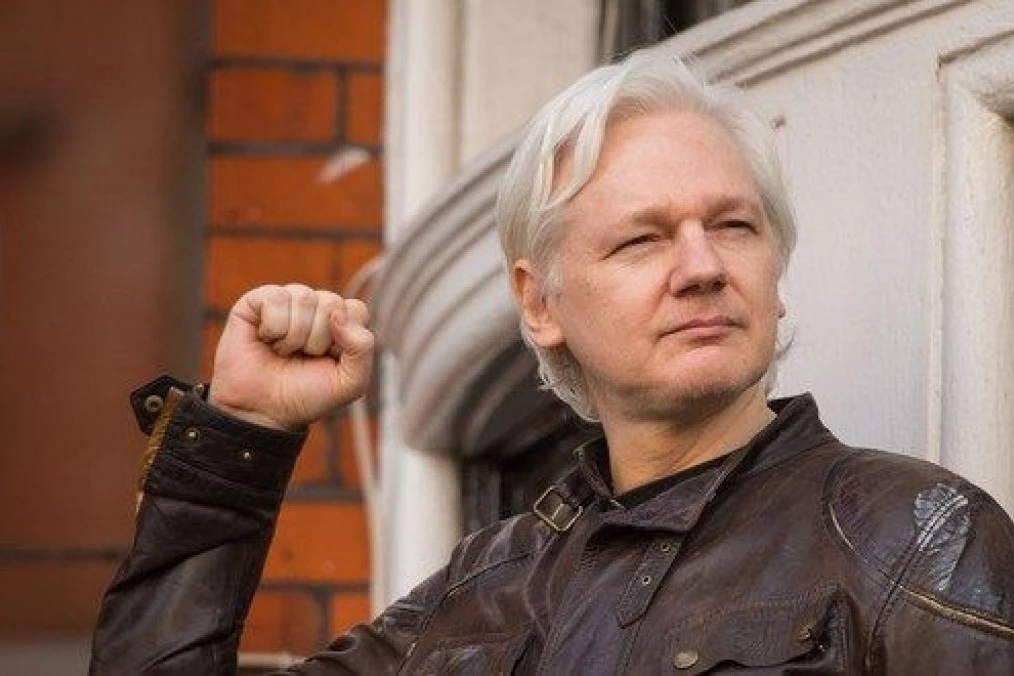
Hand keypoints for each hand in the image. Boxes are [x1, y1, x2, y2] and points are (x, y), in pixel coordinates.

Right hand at [208, 284, 374, 430]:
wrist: (263, 411)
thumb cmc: (306, 395)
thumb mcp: (350, 382)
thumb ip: (362, 348)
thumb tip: (338, 313)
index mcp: (340, 322)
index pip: (356, 309)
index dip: (344, 339)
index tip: (327, 359)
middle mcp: (314, 307)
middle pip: (331, 302)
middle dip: (317, 339)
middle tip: (302, 357)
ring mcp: (287, 301)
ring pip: (304, 297)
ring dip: (294, 336)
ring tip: (283, 351)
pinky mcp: (257, 301)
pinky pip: (276, 297)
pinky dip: (273, 326)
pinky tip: (266, 339)